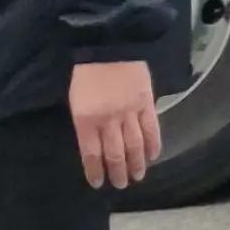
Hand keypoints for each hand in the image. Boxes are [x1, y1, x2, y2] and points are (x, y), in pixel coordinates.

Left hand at [69, 60, 159, 191]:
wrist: (109, 45)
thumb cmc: (87, 73)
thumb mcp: (76, 100)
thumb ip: (85, 123)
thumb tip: (94, 145)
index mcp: (86, 119)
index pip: (91, 154)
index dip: (95, 171)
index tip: (98, 184)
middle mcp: (108, 120)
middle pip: (114, 153)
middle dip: (118, 172)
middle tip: (122, 184)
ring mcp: (129, 112)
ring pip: (134, 145)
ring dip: (137, 163)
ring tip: (138, 176)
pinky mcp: (146, 103)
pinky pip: (151, 128)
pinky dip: (153, 144)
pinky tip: (152, 155)